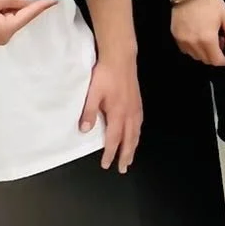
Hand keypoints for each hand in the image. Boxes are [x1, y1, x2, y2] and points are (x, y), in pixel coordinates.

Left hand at [81, 54, 142, 171]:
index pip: (114, 138)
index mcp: (117, 113)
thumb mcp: (92, 93)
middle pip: (129, 139)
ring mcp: (135, 107)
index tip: (106, 164)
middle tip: (124, 168)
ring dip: (133, 146)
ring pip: (136, 132)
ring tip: (130, 156)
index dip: (110, 153)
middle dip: (126, 155)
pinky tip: (136, 133)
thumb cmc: (105, 73)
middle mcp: (129, 113)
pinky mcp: (137, 101)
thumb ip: (89, 112)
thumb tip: (85, 130)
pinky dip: (137, 133)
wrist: (120, 57)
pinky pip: (139, 123)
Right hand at [171, 0, 224, 66]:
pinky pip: (186, 49)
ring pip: (196, 56)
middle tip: (221, 41)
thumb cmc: (210, 2)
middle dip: (216, 55)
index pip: (216, 60)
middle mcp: (193, 43)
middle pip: (206, 60)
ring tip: (209, 37)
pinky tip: (198, 36)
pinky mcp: (175, 36)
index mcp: (207, 39)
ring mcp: (182, 40)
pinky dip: (194, 48)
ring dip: (205, 52)